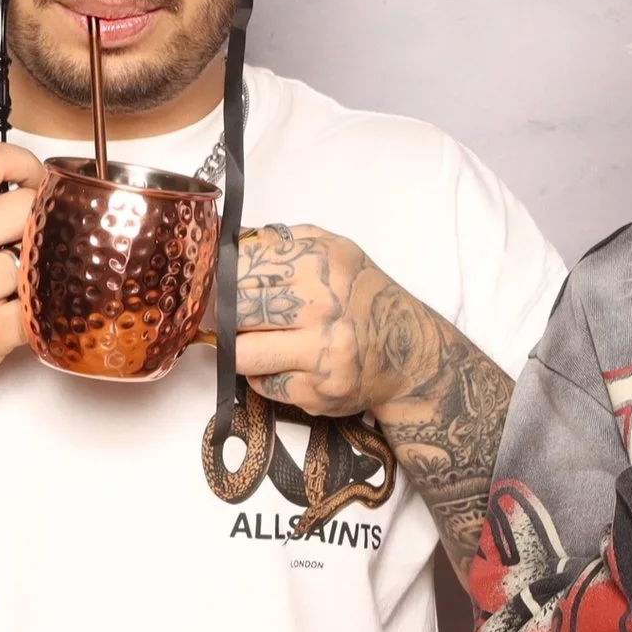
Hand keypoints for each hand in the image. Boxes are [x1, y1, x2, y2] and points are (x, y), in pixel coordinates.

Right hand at [0, 141, 45, 448]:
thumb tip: (9, 189)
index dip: (23, 164)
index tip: (36, 179)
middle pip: (28, 207)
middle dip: (40, 221)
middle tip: (35, 237)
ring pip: (39, 257)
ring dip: (40, 268)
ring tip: (21, 280)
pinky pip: (43, 306)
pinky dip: (46, 306)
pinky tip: (31, 308)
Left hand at [232, 224, 428, 416]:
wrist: (408, 350)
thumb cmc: (364, 298)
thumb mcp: (332, 251)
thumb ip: (279, 242)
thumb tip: (224, 241)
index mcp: (320, 261)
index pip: (240, 266)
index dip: (225, 278)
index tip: (228, 285)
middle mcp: (323, 304)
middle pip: (234, 310)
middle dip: (231, 316)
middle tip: (244, 318)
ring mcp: (321, 351)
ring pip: (241, 354)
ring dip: (243, 350)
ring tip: (263, 341)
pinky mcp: (319, 390)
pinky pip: (264, 385)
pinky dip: (268, 376)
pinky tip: (290, 363)